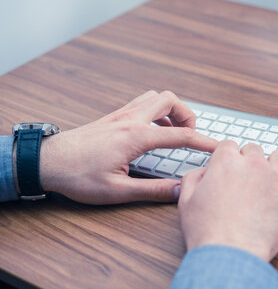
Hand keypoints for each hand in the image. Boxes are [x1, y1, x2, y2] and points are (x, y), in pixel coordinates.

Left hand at [39, 90, 216, 203]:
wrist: (46, 162)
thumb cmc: (77, 176)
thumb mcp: (118, 191)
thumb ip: (153, 190)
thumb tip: (181, 191)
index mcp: (136, 137)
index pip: (182, 136)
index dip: (205, 142)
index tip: (220, 148)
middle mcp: (130, 119)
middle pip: (170, 100)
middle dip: (188, 115)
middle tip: (190, 135)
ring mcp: (121, 114)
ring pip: (155, 96)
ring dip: (172, 110)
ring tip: (175, 131)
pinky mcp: (113, 117)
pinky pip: (142, 103)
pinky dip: (157, 111)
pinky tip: (154, 131)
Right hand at [178, 141, 277, 261]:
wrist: (229, 253)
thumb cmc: (207, 231)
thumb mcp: (186, 201)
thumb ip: (193, 179)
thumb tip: (203, 173)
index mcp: (226, 162)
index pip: (229, 145)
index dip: (226, 156)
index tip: (227, 167)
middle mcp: (252, 166)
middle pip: (254, 149)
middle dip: (248, 159)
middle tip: (244, 176)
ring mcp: (273, 180)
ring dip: (274, 163)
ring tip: (268, 176)